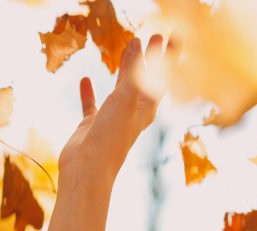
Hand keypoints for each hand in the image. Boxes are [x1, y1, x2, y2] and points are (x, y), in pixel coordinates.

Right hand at [58, 33, 174, 178]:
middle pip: (144, 81)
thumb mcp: (125, 99)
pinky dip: (89, 93)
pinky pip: (91, 105)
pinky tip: (85, 79)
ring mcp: (112, 120)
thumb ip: (131, 72)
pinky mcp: (92, 127)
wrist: (88, 168)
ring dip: (122, 71)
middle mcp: (132, 115)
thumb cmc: (111, 137)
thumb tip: (137, 43)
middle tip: (154, 36)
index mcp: (145, 110)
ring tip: (124, 51)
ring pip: (119, 90)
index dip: (166, 58)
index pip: (161, 79)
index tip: (171, 39)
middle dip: (148, 60)